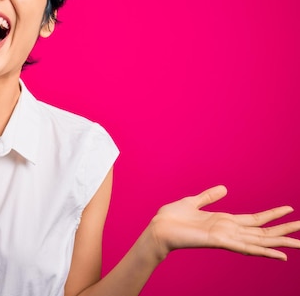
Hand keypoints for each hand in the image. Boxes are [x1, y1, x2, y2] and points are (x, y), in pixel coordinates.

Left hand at [150, 185, 299, 260]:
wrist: (158, 229)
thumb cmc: (171, 218)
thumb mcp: (193, 202)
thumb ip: (209, 197)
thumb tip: (225, 188)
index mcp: (224, 221)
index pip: (254, 219)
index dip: (272, 215)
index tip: (290, 210)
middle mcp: (229, 231)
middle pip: (263, 232)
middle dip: (284, 230)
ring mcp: (226, 238)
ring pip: (260, 241)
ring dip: (281, 242)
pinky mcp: (220, 242)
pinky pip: (247, 248)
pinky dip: (264, 251)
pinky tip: (281, 255)